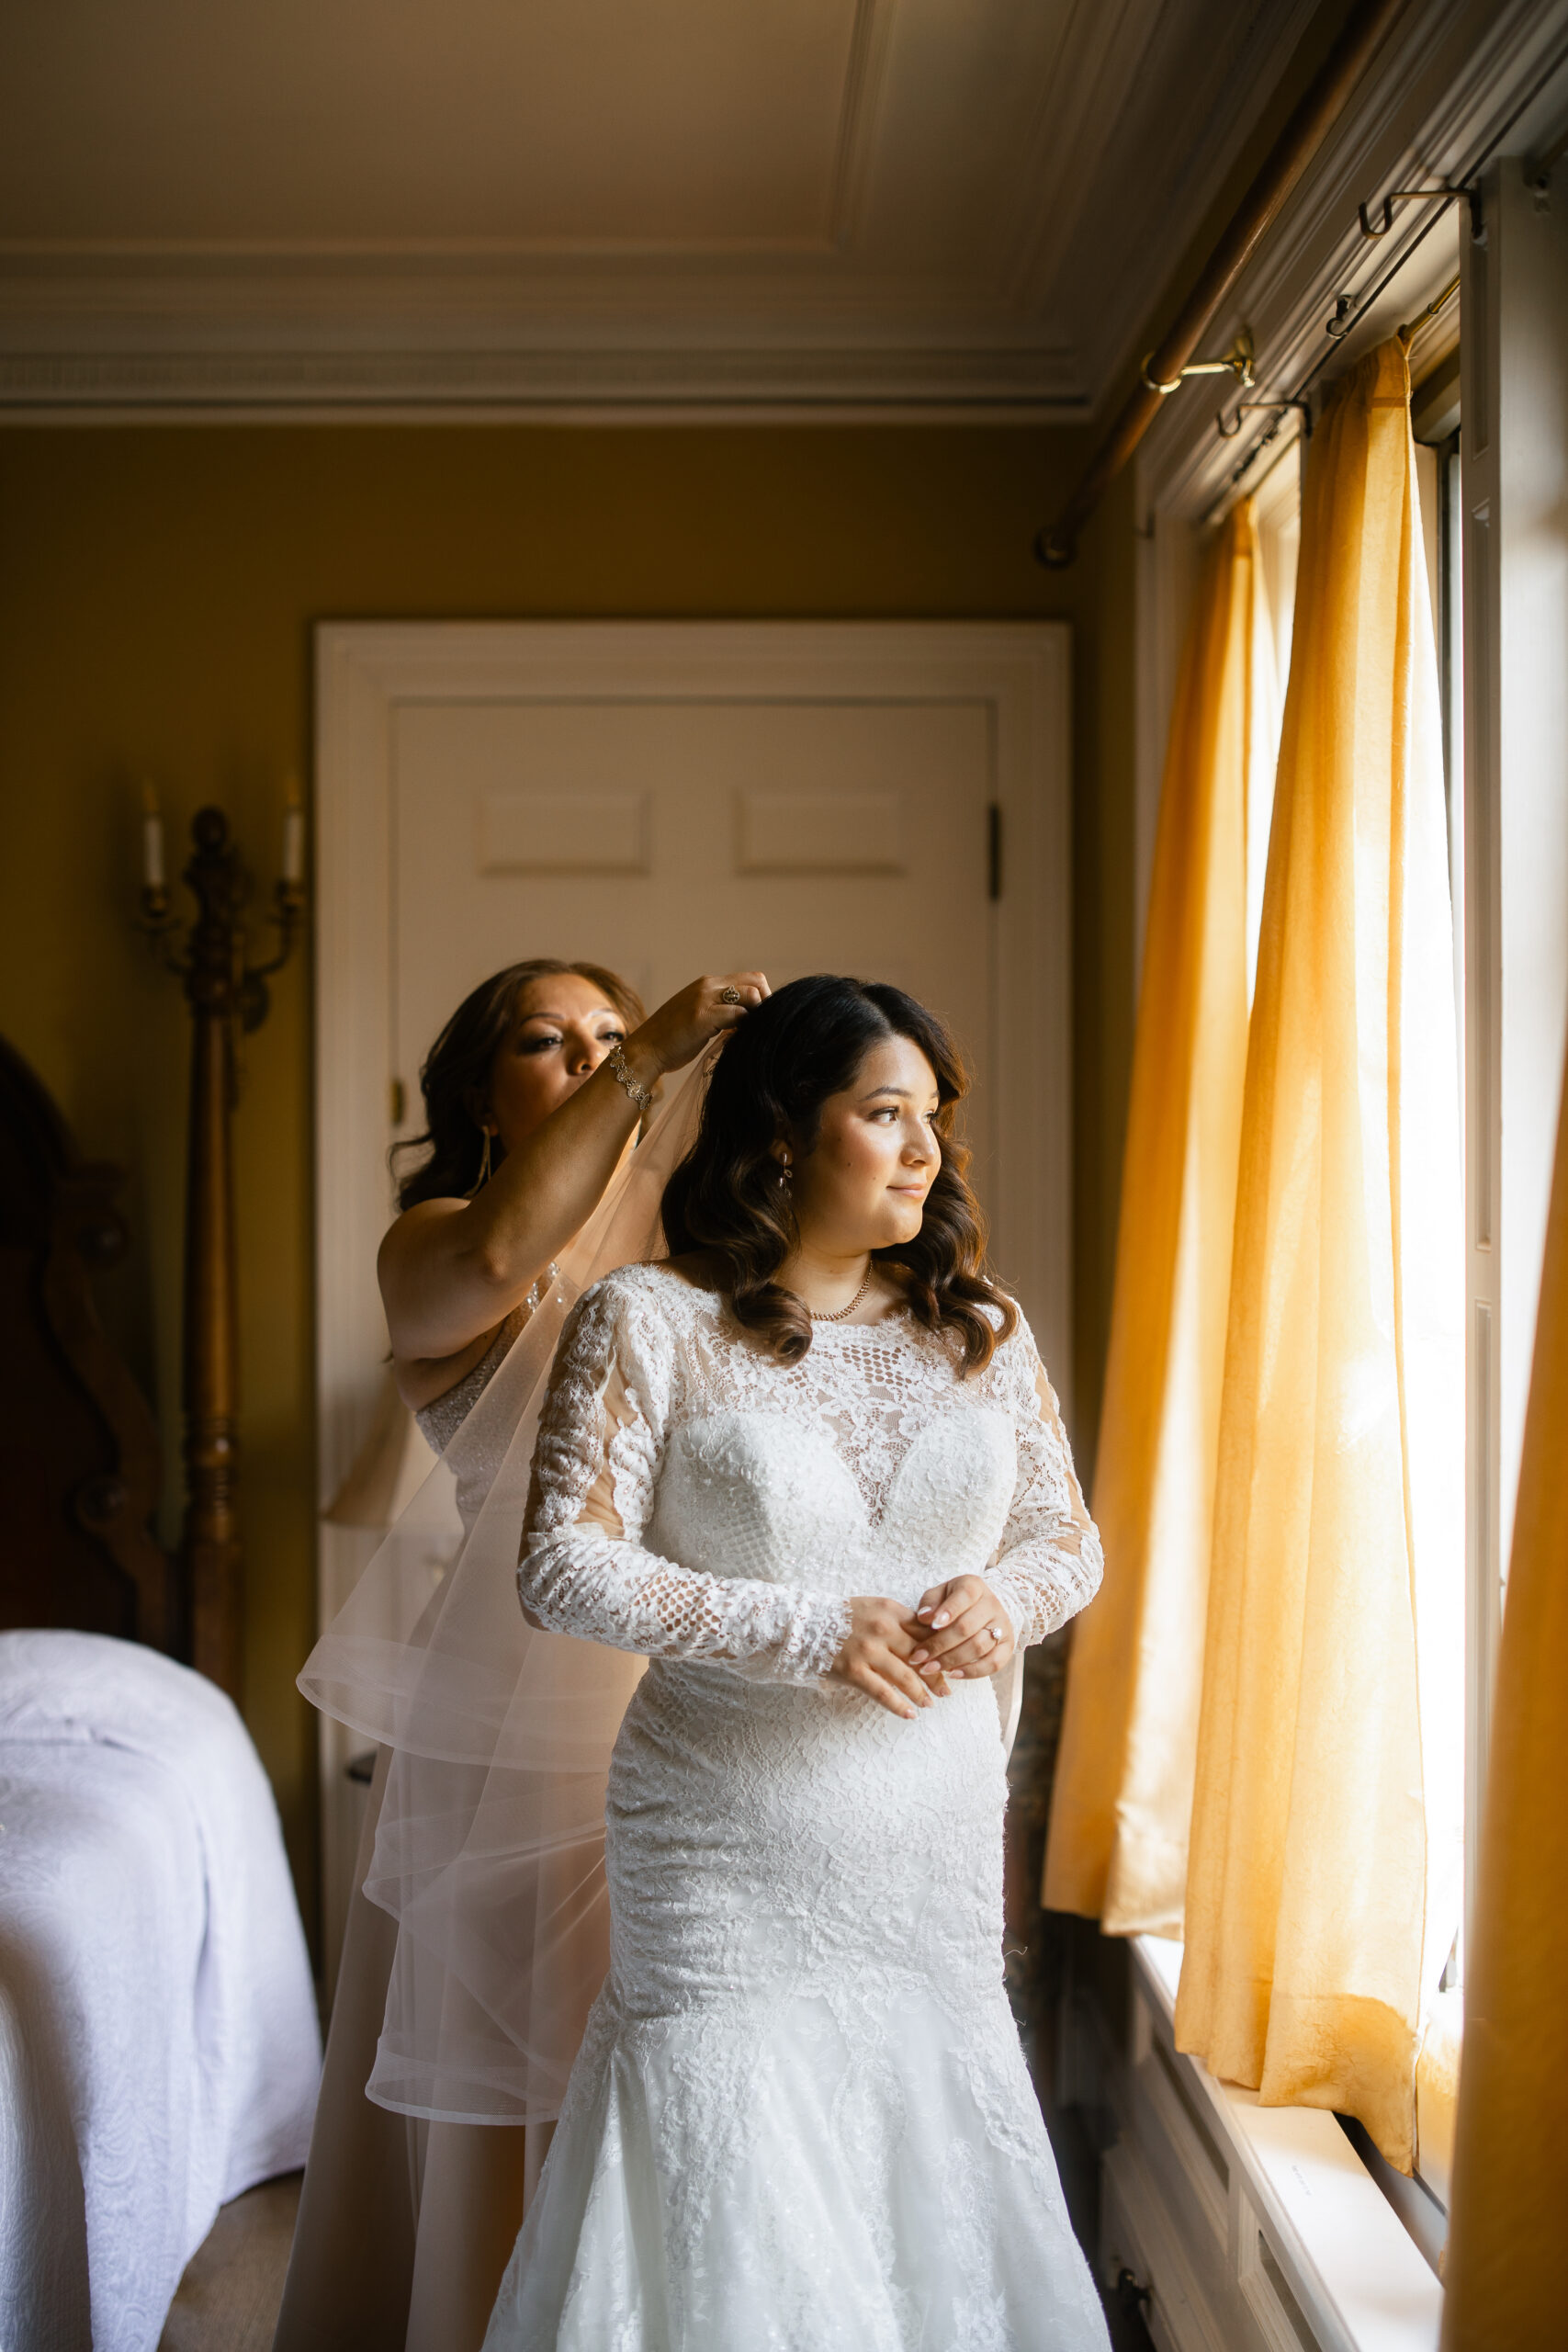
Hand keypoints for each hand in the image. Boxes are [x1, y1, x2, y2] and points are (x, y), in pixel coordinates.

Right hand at [631, 973, 769, 1077]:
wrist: (645, 1051)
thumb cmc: (672, 1040)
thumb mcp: (699, 1016)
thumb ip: (719, 1011)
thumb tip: (747, 1019)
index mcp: (707, 984)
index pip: (750, 979)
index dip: (763, 998)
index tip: (761, 1020)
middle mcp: (707, 985)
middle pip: (756, 982)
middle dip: (767, 1004)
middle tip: (763, 1027)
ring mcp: (704, 999)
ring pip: (751, 995)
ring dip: (757, 1016)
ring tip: (749, 1034)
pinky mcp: (701, 1017)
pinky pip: (737, 1015)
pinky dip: (745, 1027)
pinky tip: (737, 1040)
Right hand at [828, 1595, 952, 1719]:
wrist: (806, 1625)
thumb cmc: (845, 1618)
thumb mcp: (875, 1608)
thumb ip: (900, 1621)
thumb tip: (930, 1640)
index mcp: (891, 1611)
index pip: (925, 1633)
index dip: (941, 1651)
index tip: (950, 1664)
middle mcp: (882, 1629)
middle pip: (921, 1657)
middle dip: (936, 1676)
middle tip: (947, 1690)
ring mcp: (868, 1651)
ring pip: (905, 1677)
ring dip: (921, 1694)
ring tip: (929, 1704)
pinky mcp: (854, 1671)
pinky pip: (883, 1693)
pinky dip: (899, 1706)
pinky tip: (910, 1714)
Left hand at [906, 1576, 1014, 1680]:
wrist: (982, 1608)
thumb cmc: (953, 1602)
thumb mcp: (939, 1594)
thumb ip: (930, 1602)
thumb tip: (924, 1617)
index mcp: (974, 1586)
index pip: (965, 1596)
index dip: (949, 1611)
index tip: (932, 1625)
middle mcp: (992, 1605)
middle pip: (967, 1627)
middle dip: (940, 1644)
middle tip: (919, 1657)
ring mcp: (1002, 1626)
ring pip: (978, 1647)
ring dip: (951, 1660)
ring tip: (930, 1667)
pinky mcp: (1007, 1646)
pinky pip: (994, 1663)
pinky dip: (972, 1672)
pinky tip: (952, 1674)